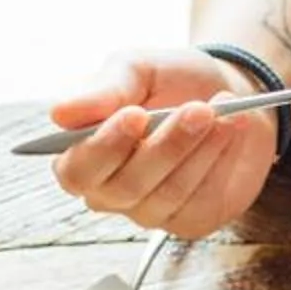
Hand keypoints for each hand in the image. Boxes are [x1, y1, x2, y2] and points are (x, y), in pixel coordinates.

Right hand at [47, 52, 279, 236]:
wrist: (228, 90)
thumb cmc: (172, 82)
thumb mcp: (136, 69)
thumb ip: (103, 90)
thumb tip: (60, 113)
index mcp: (84, 155)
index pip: (75, 171)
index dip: (103, 147)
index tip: (134, 115)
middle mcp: (111, 191)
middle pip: (126, 186)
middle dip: (166, 145)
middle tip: (198, 108)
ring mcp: (150, 211)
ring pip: (167, 192)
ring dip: (198, 149)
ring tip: (220, 112)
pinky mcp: (190, 220)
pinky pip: (200, 201)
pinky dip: (218, 162)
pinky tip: (230, 131)